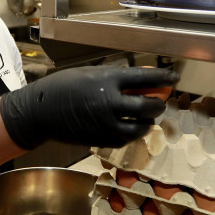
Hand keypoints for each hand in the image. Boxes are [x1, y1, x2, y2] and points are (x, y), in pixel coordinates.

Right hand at [0, 66, 178, 148]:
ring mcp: (106, 124)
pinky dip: (135, 132)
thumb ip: (116, 78)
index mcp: (106, 81)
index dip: (163, 77)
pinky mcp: (101, 140)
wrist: (40, 113)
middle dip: (158, 103)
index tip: (174, 77)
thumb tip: (143, 80)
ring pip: (140, 126)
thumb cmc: (63, 87)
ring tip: (149, 116)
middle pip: (147, 105)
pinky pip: (126, 138)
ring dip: (149, 121)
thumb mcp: (89, 74)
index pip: (144, 78)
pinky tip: (135, 127)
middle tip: (160, 100)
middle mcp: (109, 103)